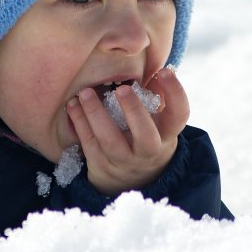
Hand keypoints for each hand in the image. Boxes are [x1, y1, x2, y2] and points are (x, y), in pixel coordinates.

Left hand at [66, 67, 189, 195]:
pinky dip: (80, 124)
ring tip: (85, 93)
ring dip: (95, 114)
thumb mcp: (160, 123)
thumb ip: (158, 97)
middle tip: (121, 89)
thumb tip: (157, 71)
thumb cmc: (147, 137)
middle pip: (145, 135)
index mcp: (167, 134)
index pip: (179, 115)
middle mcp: (149, 151)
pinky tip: (72, 106)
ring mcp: (124, 161)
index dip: (175, 93)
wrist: (131, 180)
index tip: (164, 71)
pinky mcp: (102, 166)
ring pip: (110, 141)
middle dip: (133, 111)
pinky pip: (89, 144)